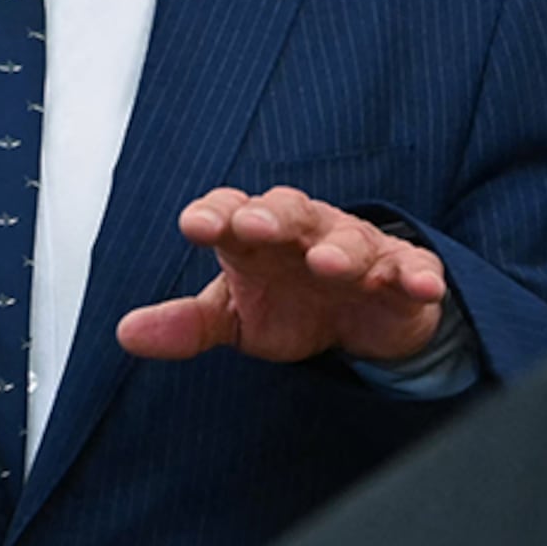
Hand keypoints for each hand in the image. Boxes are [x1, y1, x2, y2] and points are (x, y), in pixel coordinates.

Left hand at [117, 188, 447, 366]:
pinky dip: (418, 275)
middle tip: (254, 226)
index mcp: (253, 236)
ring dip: (341, 249)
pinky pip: (413, 268)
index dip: (214, 214)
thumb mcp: (231, 317)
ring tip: (329, 264)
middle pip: (287, 211)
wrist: (355, 322)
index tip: (196, 225)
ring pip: (349, 239)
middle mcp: (303, 232)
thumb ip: (186, 324)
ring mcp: (357, 248)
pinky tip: (420, 285)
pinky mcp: (403, 273)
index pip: (228, 212)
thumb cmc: (285, 303)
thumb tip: (126, 333)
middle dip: (271, 216)